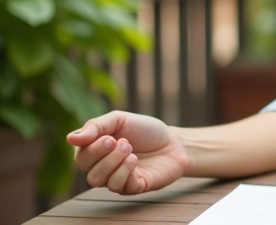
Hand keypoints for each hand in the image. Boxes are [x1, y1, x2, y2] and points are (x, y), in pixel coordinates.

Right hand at [67, 110, 190, 194]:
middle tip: (124, 142)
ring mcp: (116, 179)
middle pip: (87, 170)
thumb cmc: (145, 130)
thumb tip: (70, 138)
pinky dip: (125, 172)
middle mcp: (103, 168)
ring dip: (114, 163)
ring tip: (131, 150)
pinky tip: (136, 161)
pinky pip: (118, 187)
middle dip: (103, 154)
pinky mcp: (132, 188)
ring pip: (98, 181)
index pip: (80, 157)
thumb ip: (96, 126)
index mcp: (96, 151)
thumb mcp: (120, 120)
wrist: (174, 141)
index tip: (110, 136)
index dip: (91, 148)